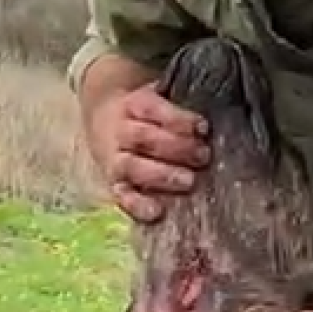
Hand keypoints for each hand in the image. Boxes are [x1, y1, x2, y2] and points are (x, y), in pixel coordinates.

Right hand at [91, 84, 210, 222]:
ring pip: (132, 166)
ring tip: (188, 182)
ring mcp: (115, 159)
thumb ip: (181, 109)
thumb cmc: (148, 115)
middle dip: (175, 147)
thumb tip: (207, 122)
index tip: (203, 128)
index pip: (152, 108)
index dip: (178, 119)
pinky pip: (123, 196)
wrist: (105, 123)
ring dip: (162, 175)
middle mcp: (121, 131)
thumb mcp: (161, 99)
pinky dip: (138, 205)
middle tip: (203, 156)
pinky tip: (156, 212)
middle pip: (144, 137)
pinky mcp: (115, 185)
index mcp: (134, 104)